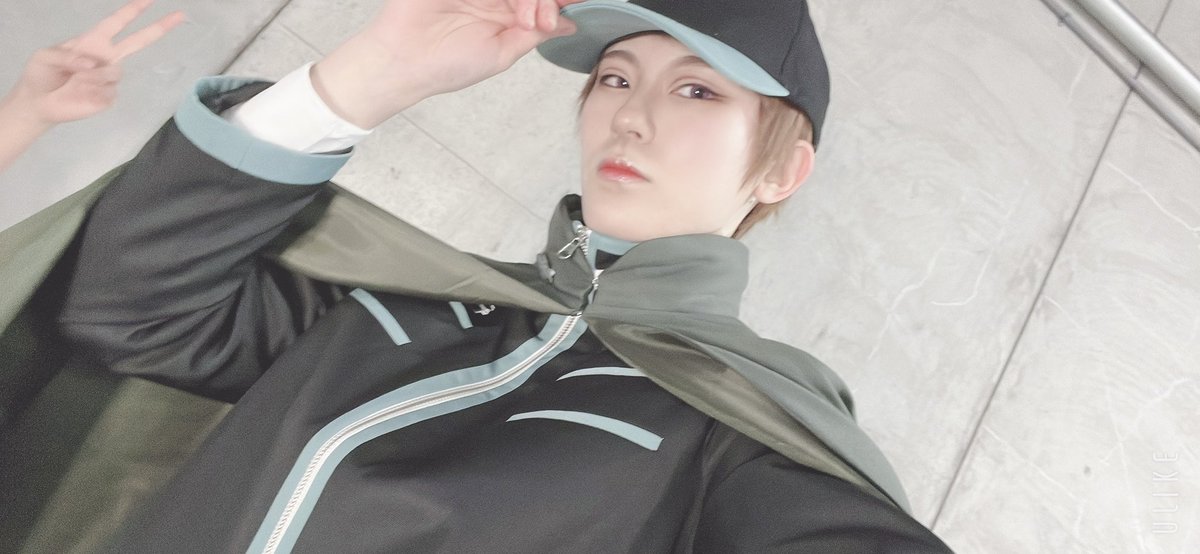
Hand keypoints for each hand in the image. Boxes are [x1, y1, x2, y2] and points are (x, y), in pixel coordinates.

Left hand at [2, 0, 184, 126]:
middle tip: (179, 15)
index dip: (133, 10)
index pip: (117, 23)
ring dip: (92, 76)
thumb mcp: (45, 55)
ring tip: (74, 81)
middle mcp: (107, 58)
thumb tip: (94, 64)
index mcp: (93, 42)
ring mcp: (109, 78)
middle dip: (159, 28)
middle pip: (139, 41)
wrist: (39, 103)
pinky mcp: (109, 97)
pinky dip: (89, 92)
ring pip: (114, 72)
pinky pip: (107, 92)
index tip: (149, 0)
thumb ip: (67, 54)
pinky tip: (79, 94)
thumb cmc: (41, 74)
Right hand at [313, 0, 583, 128]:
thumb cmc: (447, 65)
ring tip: (521, 16)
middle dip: (543, 0)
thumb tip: (569, 24)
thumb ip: (534, 35)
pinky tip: (508, 4)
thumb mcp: (501, 54)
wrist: (404, 60)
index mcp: (507, 14)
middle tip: (535, 19)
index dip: (558, 1)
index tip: (568, 7)